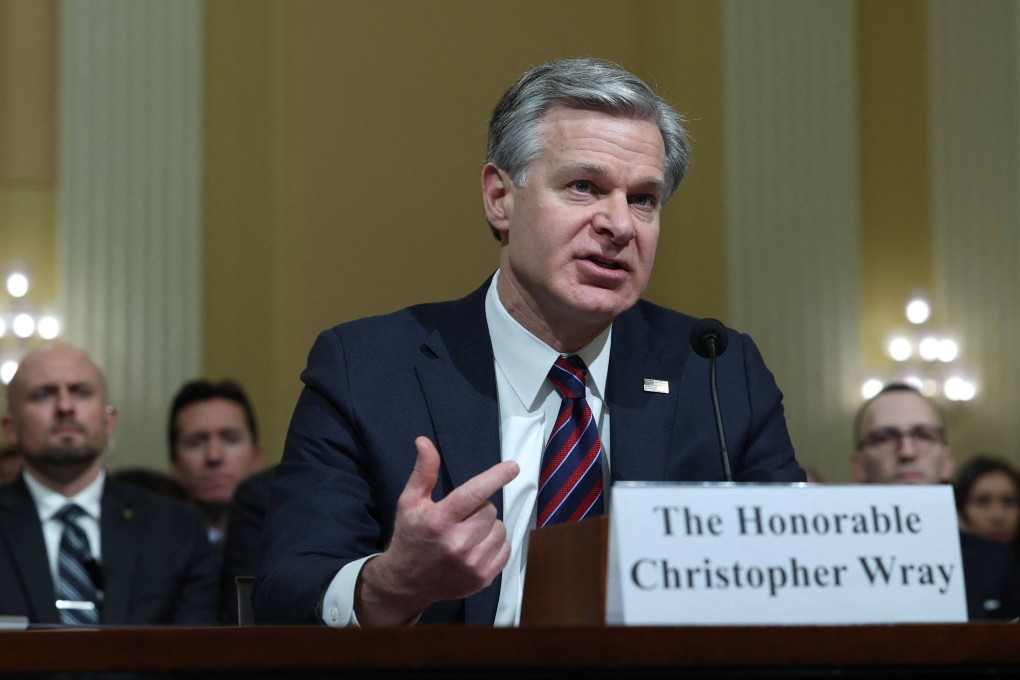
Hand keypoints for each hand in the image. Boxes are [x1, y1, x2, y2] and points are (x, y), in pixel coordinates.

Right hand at [355, 436, 518, 624]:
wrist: (405, 583)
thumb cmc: (410, 536)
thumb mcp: (410, 502)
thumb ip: (423, 472)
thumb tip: (424, 441)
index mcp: (439, 520)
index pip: (473, 493)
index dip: (495, 477)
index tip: (513, 467)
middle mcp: (456, 543)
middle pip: (490, 510)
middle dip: (480, 508)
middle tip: (462, 517)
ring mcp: (471, 564)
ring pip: (500, 529)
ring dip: (489, 526)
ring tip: (468, 533)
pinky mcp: (482, 579)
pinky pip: (506, 549)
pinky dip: (496, 544)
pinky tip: (476, 547)